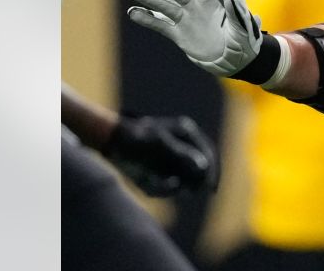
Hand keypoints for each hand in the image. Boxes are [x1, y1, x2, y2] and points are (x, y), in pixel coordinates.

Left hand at [103, 114, 218, 196]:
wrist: (110, 142)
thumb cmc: (135, 139)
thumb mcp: (159, 147)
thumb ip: (182, 156)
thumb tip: (203, 167)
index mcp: (186, 133)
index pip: (208, 154)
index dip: (213, 172)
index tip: (211, 190)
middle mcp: (182, 144)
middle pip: (198, 169)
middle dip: (191, 182)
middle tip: (186, 192)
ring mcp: (171, 157)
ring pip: (182, 180)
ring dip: (173, 187)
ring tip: (155, 182)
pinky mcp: (160, 168)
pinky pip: (167, 184)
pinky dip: (160, 188)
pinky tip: (147, 183)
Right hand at [127, 0, 262, 75]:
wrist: (238, 62)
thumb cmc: (245, 42)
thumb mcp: (242, 26)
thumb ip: (236, 9)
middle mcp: (196, 6)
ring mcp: (187, 19)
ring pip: (165, 5)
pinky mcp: (179, 34)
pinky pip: (161, 25)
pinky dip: (148, 19)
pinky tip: (134, 13)